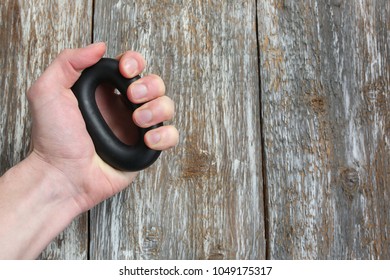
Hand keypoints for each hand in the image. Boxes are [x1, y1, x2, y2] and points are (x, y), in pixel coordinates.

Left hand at [26, 42, 177, 211]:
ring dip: (157, 109)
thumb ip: (68, 62)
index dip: (135, 62)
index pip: (131, 66)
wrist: (63, 176)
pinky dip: (165, 135)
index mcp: (104, 91)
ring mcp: (136, 128)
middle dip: (149, 86)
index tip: (126, 70)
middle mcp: (124, 107)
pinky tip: (148, 140)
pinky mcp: (145, 149)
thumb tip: (99, 47)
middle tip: (132, 98)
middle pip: (154, 83)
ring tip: (138, 121)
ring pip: (167, 106)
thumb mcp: (47, 92)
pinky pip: (170, 136)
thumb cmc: (53, 139)